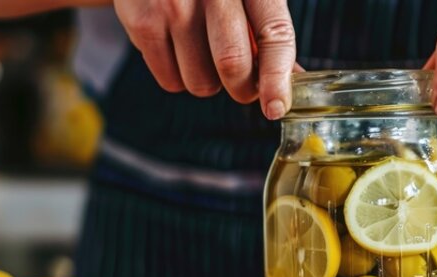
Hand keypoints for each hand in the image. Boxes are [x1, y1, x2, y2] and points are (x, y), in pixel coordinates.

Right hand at [114, 0, 296, 118]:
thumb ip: (268, 32)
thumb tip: (294, 80)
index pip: (274, 34)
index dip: (277, 78)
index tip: (276, 107)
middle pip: (233, 65)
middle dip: (242, 89)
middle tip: (242, 84)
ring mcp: (173, 5)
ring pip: (201, 82)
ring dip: (208, 82)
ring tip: (202, 51)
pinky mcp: (142, 21)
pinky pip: (170, 81)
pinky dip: (177, 76)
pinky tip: (176, 46)